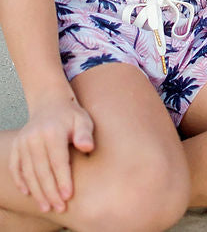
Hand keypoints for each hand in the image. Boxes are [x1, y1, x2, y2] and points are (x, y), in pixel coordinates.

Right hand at [9, 99, 93, 213]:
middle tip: (59, 207)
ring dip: (37, 192)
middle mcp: (34, 136)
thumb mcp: (83, 120)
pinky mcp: (16, 145)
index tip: (68, 196)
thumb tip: (87, 147)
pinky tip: (29, 193)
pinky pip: (15, 167)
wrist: (50, 103)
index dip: (63, 180)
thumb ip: (85, 134)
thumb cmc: (71, 116)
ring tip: (46, 206)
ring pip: (28, 172)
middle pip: (42, 170)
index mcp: (53, 131)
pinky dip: (20, 181)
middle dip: (50, 192)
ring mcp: (23, 141)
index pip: (57, 161)